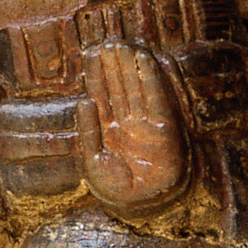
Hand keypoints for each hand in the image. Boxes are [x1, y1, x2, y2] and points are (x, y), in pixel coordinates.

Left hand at [76, 44, 186, 210]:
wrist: (142, 206)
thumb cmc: (115, 188)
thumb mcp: (92, 161)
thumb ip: (88, 132)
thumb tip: (83, 101)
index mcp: (108, 129)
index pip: (101, 95)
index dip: (96, 74)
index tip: (90, 52)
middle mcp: (127, 122)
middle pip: (119, 87)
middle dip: (113, 65)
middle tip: (107, 41)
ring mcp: (145, 123)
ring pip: (136, 88)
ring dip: (130, 66)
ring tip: (124, 45)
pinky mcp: (164, 127)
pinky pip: (157, 98)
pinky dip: (151, 79)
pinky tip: (144, 61)